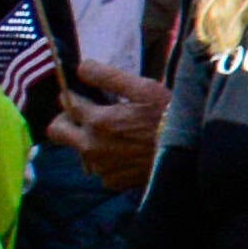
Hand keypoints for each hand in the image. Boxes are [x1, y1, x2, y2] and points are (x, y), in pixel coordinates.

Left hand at [54, 58, 167, 194]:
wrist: (191, 153)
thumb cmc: (170, 116)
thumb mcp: (144, 89)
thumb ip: (108, 76)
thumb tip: (80, 67)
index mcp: (97, 120)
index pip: (67, 103)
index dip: (71, 94)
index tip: (81, 92)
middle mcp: (91, 147)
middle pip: (57, 131)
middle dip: (66, 119)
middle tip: (85, 114)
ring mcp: (100, 167)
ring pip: (79, 150)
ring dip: (88, 140)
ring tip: (115, 134)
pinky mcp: (113, 182)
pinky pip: (99, 168)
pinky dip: (106, 159)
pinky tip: (126, 151)